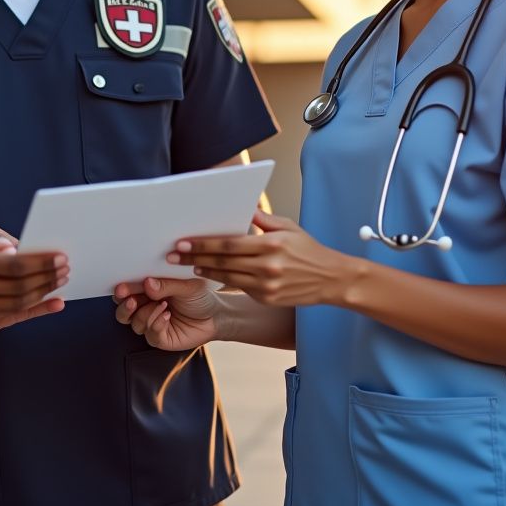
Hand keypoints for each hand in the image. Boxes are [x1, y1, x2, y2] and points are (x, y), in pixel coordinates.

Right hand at [0, 222, 67, 325]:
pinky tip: (49, 305)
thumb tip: (15, 245)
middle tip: (67, 268)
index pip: (18, 265)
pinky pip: (6, 319)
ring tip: (61, 282)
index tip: (61, 256)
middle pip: (22, 286)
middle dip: (49, 277)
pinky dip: (30, 313)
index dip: (43, 262)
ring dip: (44, 293)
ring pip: (17, 304)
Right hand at [113, 277, 220, 349]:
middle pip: (123, 311)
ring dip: (146, 314)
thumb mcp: (186, 285)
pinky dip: (157, 324)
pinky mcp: (160, 339)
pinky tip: (168, 315)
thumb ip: (166, 284)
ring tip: (163, 305)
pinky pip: (150, 334)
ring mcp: (151, 324)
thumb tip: (147, 283)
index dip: (122, 291)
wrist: (215, 316)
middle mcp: (145, 308)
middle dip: (125, 307)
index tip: (121, 289)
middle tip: (132, 301)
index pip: (127, 292)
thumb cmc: (199, 297)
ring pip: (134, 324)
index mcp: (147, 291)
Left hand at [168, 210, 354, 307]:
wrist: (331, 279)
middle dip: (195, 258)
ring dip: (204, 271)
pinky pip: (239, 287)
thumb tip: (243, 207)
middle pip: (222, 262)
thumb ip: (263, 219)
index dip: (203, 244)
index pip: (228, 244)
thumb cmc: (309, 250)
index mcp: (271, 244)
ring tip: (188, 266)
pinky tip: (209, 274)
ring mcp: (267, 285)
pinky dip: (221, 280)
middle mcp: (267, 266)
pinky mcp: (267, 298)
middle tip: (175, 255)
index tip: (184, 243)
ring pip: (226, 277)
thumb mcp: (288, 227)